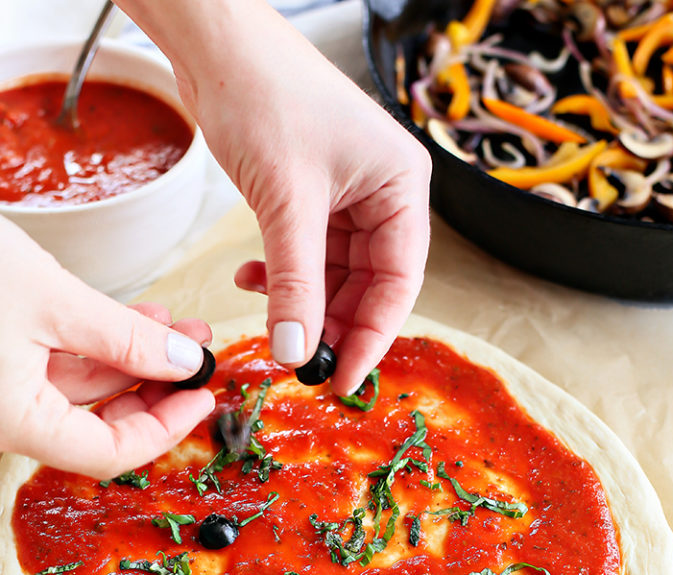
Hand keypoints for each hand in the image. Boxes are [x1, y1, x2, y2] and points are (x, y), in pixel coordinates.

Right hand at [0, 219, 214, 476]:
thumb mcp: (51, 301)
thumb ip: (123, 338)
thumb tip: (185, 361)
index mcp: (16, 422)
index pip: (109, 456)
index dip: (167, 429)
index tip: (204, 394)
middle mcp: (8, 415)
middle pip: (102, 425)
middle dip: (159, 388)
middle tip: (201, 351)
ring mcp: (1, 386)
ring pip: (86, 389)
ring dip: (137, 358)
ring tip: (183, 325)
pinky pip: (60, 363)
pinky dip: (103, 343)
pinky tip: (140, 318)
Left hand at [122, 0, 431, 395]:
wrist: (215, 42)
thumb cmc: (264, 94)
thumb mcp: (286, 202)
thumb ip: (295, 283)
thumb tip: (298, 352)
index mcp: (400, 188)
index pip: (399, 283)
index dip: (372, 337)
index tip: (343, 379)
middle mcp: (382, 195)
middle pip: (368, 285)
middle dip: (330, 322)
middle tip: (299, 359)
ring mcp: (347, 196)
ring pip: (333, 275)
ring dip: (299, 300)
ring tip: (268, 316)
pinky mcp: (311, 196)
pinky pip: (305, 255)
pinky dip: (280, 275)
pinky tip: (250, 279)